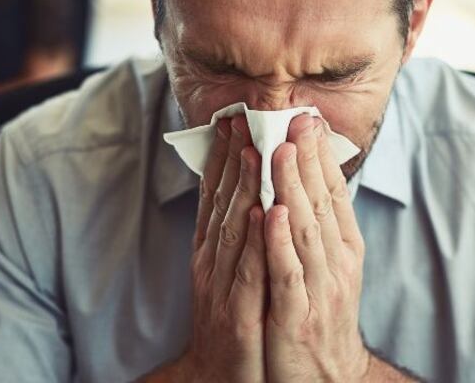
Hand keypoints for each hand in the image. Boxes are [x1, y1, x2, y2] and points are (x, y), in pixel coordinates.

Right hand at [170, 116, 267, 381]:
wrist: (222, 380)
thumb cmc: (236, 322)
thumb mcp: (232, 274)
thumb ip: (239, 235)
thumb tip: (253, 192)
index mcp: (213, 253)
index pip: (217, 197)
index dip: (223, 158)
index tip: (232, 120)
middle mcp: (212, 264)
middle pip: (222, 204)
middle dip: (231, 159)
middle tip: (240, 118)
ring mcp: (222, 289)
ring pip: (233, 230)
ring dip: (242, 189)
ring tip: (252, 151)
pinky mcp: (238, 316)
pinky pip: (248, 273)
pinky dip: (253, 241)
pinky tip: (261, 213)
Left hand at [264, 114, 370, 381]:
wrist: (324, 379)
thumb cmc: (320, 318)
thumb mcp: (327, 268)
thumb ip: (318, 226)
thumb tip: (305, 180)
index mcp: (343, 249)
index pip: (333, 194)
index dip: (320, 157)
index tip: (307, 119)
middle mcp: (336, 264)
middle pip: (322, 204)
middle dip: (308, 160)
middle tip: (297, 120)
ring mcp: (319, 290)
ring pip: (306, 230)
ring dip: (293, 189)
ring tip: (282, 152)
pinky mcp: (298, 316)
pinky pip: (289, 273)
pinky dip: (280, 242)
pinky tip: (271, 214)